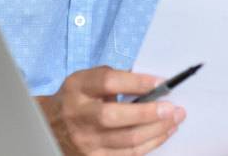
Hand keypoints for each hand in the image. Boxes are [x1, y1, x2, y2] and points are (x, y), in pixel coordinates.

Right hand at [35, 66, 185, 154]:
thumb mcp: (89, 80)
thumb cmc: (80, 98)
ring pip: (126, 139)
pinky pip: (128, 154)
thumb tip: (152, 84)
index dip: (137, 82)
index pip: (108, 82)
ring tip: (175, 120)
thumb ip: (115, 78)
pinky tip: (163, 133)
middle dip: (148, 113)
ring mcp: (85, 140)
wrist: (52, 124)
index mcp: (78, 88)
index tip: (161, 82)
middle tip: (172, 108)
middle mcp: (78, 115)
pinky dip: (150, 143)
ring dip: (156, 130)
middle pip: (114, 116)